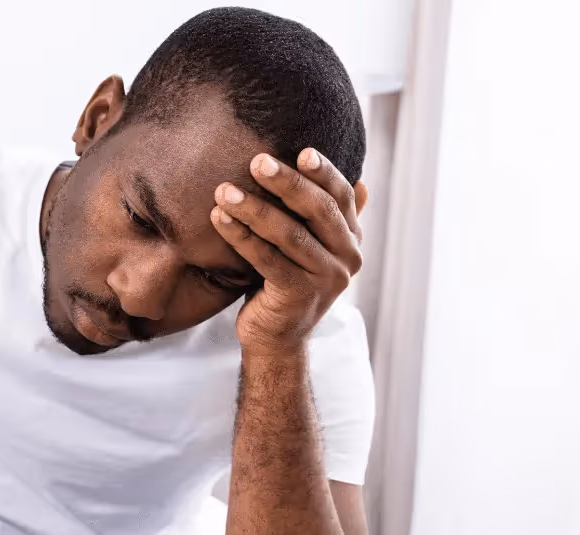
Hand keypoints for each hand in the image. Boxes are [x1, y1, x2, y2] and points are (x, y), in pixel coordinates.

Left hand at [211, 149, 369, 356]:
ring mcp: (327, 279)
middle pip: (318, 210)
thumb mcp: (313, 249)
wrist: (276, 338)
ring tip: (224, 190)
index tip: (303, 151)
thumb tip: (361, 183)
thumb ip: (329, 220)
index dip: (325, 172)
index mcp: (352, 240)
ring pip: (289, 234)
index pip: (342, 197)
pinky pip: (267, 259)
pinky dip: (241, 237)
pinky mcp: (299, 295)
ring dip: (254, 209)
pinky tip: (218, 218)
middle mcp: (348, 258)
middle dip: (286, 183)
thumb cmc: (287, 282)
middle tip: (257, 161)